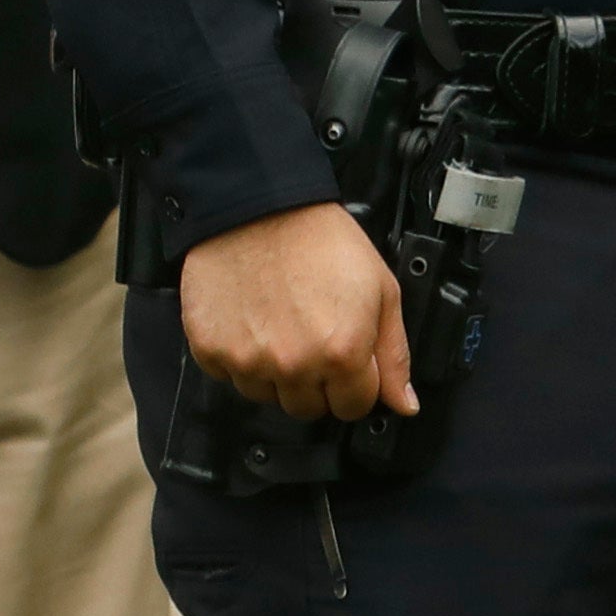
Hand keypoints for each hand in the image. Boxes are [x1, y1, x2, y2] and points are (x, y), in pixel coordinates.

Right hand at [180, 199, 413, 422]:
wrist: (256, 206)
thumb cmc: (318, 239)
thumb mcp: (381, 290)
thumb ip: (394, 354)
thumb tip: (404, 404)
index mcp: (341, 354)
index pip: (354, 407)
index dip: (354, 384)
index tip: (346, 359)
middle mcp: (294, 366)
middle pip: (309, 409)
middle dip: (315, 382)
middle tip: (311, 336)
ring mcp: (248, 362)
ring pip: (267, 397)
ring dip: (275, 373)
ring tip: (278, 325)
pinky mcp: (212, 351)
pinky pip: (229, 377)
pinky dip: (239, 357)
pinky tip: (251, 322)